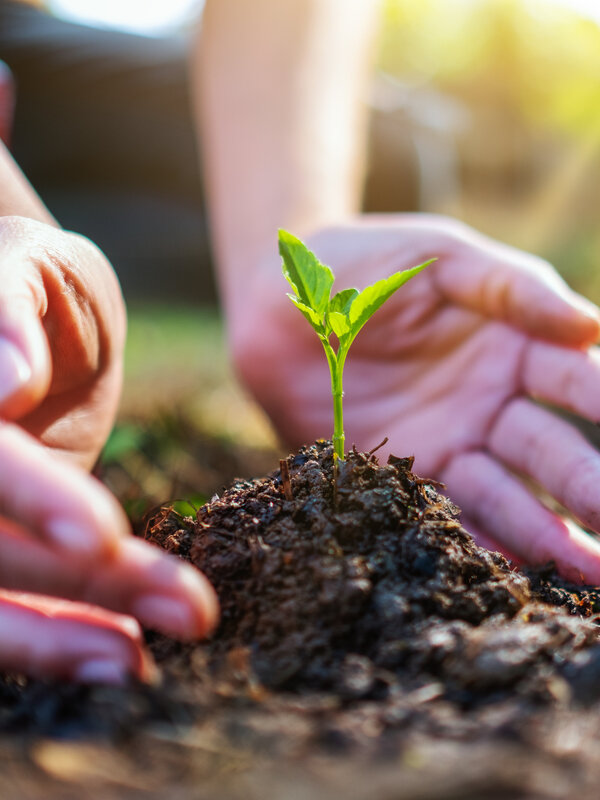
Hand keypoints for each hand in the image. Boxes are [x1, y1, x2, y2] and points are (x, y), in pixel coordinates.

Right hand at [0, 217, 217, 681]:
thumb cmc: (35, 284)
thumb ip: (4, 311)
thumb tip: (6, 384)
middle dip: (82, 585)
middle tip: (188, 608)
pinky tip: (122, 653)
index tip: (102, 538)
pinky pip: (13, 604)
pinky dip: (56, 635)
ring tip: (145, 660)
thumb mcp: (23, 266)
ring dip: (63, 637)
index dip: (29, 497)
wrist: (38, 323)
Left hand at [232, 214, 599, 583]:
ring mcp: (445, 443)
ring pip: (508, 496)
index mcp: (514, 346)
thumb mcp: (441, 258)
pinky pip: (440, 514)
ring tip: (591, 575)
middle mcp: (490, 404)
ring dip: (551, 537)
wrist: (280, 298)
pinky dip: (475, 547)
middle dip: (593, 490)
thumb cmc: (366, 262)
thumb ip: (510, 288)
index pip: (577, 381)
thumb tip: (593, 326)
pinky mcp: (394, 474)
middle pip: (552, 453)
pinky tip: (510, 579)